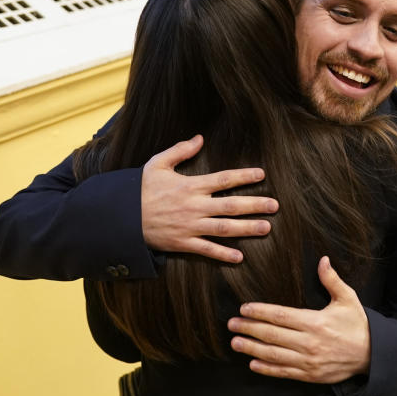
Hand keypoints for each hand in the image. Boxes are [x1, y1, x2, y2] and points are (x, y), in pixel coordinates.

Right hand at [141, 135, 277, 262]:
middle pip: (231, 206)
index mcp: (190, 186)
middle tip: (275, 206)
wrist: (121, 217)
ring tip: (267, 228)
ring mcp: (189, 226)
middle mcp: (194, 206)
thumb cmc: (140, 189)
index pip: (223, 179)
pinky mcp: (182, 243)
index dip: (243, 177)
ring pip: (224, 228)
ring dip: (247, 229)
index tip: (262, 175)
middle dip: (255, 205)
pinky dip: (223, 254)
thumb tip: (199, 138)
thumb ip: (180, 150)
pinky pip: (206, 250)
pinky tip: (240, 257)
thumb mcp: (157, 163)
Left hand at [227, 256, 370, 383]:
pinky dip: (266, 369)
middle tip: (231, 324)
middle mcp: (309, 342)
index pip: (281, 316)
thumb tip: (323, 259)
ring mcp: (308, 361)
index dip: (260, 312)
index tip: (244, 308)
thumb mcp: (348, 299)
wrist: (372, 354)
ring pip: (273, 355)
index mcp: (315, 322)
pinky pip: (283, 372)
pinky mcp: (309, 374)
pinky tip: (253, 364)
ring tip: (235, 342)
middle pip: (272, 335)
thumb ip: (332, 280)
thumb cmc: (357, 324)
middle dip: (249, 328)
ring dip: (251, 349)